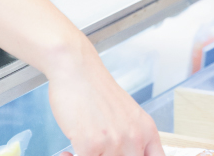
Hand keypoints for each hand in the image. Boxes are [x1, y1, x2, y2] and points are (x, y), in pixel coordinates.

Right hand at [48, 41, 164, 155]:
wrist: (78, 68)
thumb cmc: (97, 89)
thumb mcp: (127, 114)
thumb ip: (132, 138)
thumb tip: (130, 153)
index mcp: (146, 130)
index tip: (131, 155)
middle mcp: (134, 137)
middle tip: (98, 152)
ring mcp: (114, 142)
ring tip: (81, 150)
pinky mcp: (91, 145)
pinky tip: (67, 152)